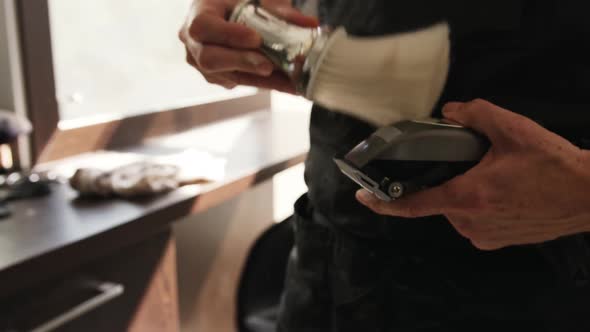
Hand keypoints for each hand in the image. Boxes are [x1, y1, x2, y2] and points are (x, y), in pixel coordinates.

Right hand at [178, 0, 317, 92]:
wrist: (232, 14)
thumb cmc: (241, 2)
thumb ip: (280, 11)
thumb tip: (310, 24)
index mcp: (198, 14)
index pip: (204, 27)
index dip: (229, 35)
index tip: (256, 38)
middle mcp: (194, 43)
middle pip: (210, 58)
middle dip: (242, 62)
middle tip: (269, 66)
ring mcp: (202, 65)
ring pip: (225, 76)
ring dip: (259, 79)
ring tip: (289, 80)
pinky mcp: (219, 78)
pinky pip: (240, 83)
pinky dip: (265, 84)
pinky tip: (290, 85)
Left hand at [356, 99, 589, 249]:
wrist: (589, 196)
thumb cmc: (554, 167)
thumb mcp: (513, 129)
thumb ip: (475, 114)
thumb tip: (451, 110)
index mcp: (466, 197)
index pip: (411, 205)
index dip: (382, 202)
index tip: (363, 196)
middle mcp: (469, 222)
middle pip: (438, 198)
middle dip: (447, 178)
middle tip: (475, 163)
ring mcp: (482, 235)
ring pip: (456, 209)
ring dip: (465, 191)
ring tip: (497, 177)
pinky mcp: (495, 241)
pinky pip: (472, 220)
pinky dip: (478, 204)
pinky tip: (502, 192)